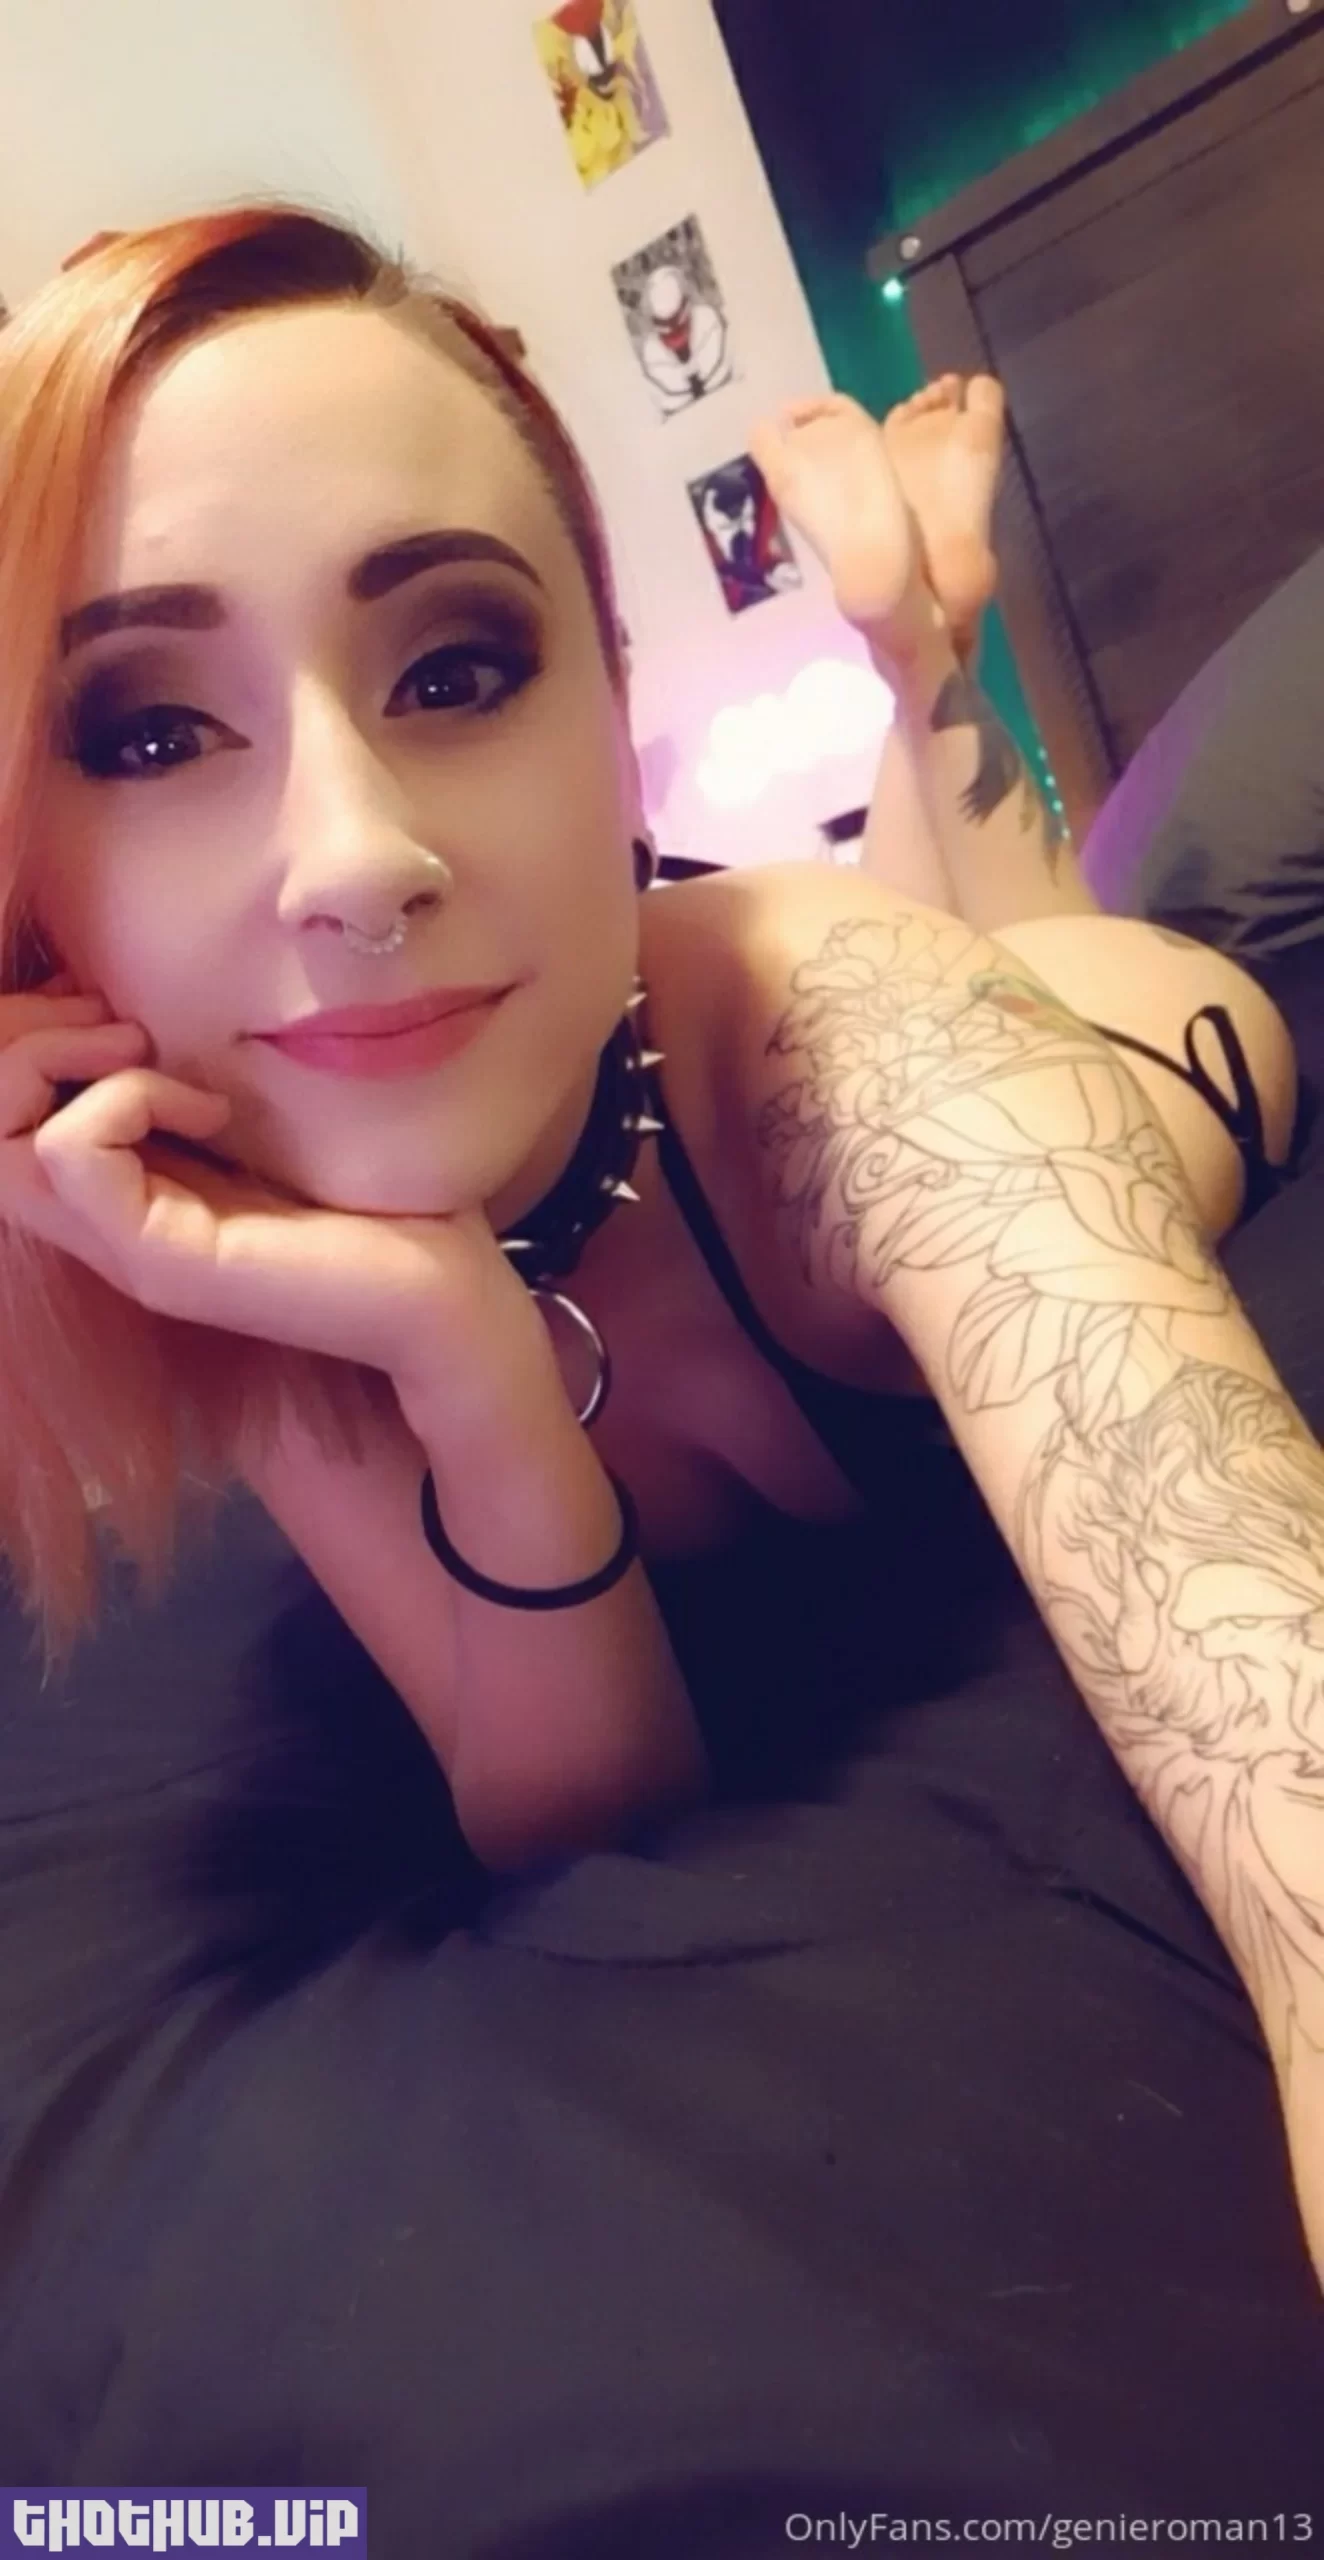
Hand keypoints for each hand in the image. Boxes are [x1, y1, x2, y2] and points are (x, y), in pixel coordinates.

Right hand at [0, 974, 555, 1417]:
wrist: (449, 1302)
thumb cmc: (375, 1201)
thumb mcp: (262, 1112)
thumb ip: (194, 1073)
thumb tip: (137, 992)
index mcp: (121, 1186)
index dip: (19, 1033)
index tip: (108, 1003)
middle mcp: (103, 1222)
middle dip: (18, 1035)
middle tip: (114, 1017)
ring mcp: (126, 1247)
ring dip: (59, 1058)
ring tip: (143, 1047)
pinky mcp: (162, 1260)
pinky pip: (74, 1152)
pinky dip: (126, 1099)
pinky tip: (208, 1106)